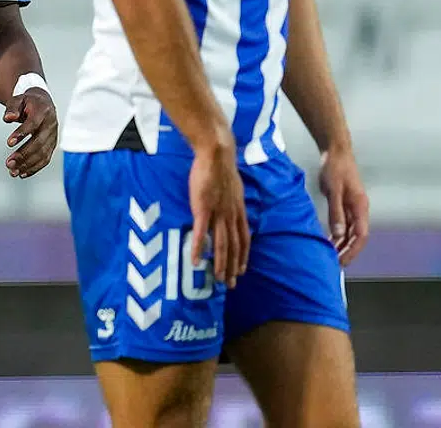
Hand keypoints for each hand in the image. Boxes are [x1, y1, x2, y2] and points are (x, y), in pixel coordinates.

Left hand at [4, 88, 56, 177]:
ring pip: (43, 153)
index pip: (33, 124)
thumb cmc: (28, 102)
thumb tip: (8, 118)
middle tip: (9, 163)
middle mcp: (51, 125)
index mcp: (43, 111)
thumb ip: (12, 108)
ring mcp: (53, 136)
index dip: (21, 133)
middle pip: (39, 142)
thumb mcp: (18, 99)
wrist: (43, 103)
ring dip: (28, 164)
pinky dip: (35, 168)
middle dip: (23, 154)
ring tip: (13, 171)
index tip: (9, 143)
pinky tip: (23, 173)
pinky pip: (45, 159)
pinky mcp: (52, 145)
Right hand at [187, 135, 249, 286]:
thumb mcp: (234, 186)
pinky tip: (195, 261)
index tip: (243, 269)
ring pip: (221, 245)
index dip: (244, 255)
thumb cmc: (222, 167)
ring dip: (221, 264)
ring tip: (219, 279)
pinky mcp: (202, 210)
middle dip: (233, 266)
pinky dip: (199, 249)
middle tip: (231, 284)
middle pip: (234, 246)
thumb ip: (232, 198)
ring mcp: (217, 214)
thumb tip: (231, 204)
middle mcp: (231, 216)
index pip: (244, 238)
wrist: (217, 155)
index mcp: (238, 210)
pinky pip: (201, 234)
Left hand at [318, 144, 368, 264]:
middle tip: (335, 265)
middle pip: (356, 237)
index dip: (353, 250)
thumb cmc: (335, 168)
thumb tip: (339, 235)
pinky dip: (338, 234)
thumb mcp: (334, 190)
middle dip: (347, 251)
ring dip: (342, 244)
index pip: (360, 236)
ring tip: (331, 257)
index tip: (342, 262)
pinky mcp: (344, 204)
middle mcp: (359, 209)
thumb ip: (336, 212)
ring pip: (350, 232)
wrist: (335, 151)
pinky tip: (329, 241)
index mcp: (360, 207)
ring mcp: (353, 207)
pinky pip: (344, 224)